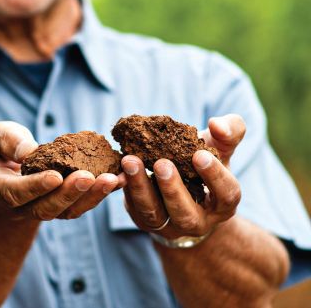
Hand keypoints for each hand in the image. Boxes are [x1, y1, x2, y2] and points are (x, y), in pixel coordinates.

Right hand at [0, 121, 123, 220]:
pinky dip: (101, 193)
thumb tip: (27, 152)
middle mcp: (20, 207)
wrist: (4, 171)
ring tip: (112, 180)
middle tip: (89, 177)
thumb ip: (7, 142)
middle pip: (45, 208)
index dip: (36, 187)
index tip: (55, 176)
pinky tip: (120, 179)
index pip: (16, 193)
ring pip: (67, 211)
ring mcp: (43, 209)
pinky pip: (81, 204)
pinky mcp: (63, 206)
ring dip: (91, 197)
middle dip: (69, 193)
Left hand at [121, 114, 245, 239]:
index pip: (226, 194)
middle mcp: (198, 221)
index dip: (214, 176)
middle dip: (172, 189)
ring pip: (154, 213)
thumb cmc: (202, 165)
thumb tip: (217, 124)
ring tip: (130, 161)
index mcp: (223, 204)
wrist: (182, 190)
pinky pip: (133, 208)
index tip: (199, 155)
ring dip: (140, 187)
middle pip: (186, 213)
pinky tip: (119, 168)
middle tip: (161, 163)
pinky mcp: (145, 221)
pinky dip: (125, 188)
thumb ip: (229, 132)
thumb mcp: (220, 149)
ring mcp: (169, 225)